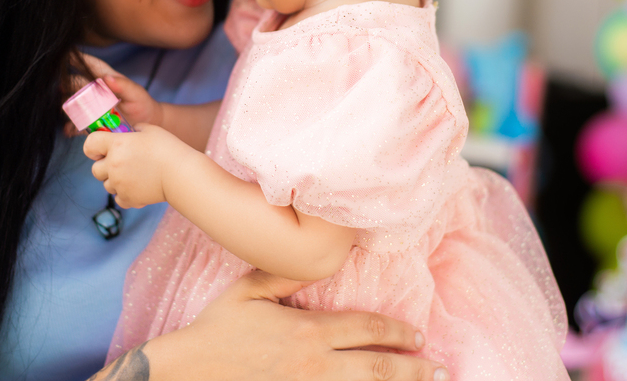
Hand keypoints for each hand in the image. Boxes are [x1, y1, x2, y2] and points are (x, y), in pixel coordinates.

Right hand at [62, 52, 163, 137]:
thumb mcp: (136, 93)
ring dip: (67, 105)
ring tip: (63, 108)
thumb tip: (107, 78)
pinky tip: (69, 130)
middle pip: (77, 84)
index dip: (78, 59)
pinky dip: (71, 126)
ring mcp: (93, 106)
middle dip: (67, 84)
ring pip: (74, 102)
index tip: (66, 55)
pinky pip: (78, 123)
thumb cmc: (142, 103)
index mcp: (106, 79)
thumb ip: (124, 85)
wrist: (146, 123)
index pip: (91, 65)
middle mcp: (96, 91)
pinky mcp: (92, 122)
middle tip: (61, 87)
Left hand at [84, 124, 191, 207]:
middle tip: (121, 164)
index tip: (100, 150)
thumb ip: (134, 130)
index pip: (89, 145)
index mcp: (116, 145)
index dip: (93, 147)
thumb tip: (130, 132)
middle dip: (105, 167)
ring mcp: (119, 184)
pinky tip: (138, 187)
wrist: (181, 173)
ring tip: (134, 176)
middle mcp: (113, 165)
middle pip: (95, 170)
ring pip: (107, 185)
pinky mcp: (128, 198)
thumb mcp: (150, 130)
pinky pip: (119, 198)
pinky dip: (126, 195)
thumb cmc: (168, 148)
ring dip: (116, 181)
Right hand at [140, 270, 448, 380]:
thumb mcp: (249, 290)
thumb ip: (284, 274)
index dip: (396, 331)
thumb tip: (314, 257)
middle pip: (377, 367)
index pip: (366, 328)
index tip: (417, 334)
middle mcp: (316, 364)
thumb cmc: (215, 330)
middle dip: (413, 368)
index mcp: (309, 331)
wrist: (187, 372)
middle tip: (439, 369)